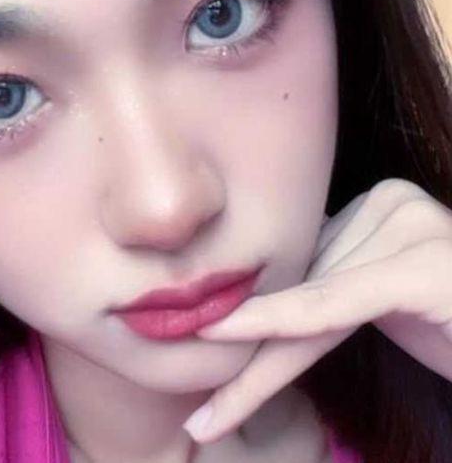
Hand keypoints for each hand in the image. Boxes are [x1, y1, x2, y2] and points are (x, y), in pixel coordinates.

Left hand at [182, 178, 451, 443]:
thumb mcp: (388, 303)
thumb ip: (340, 286)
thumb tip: (267, 305)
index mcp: (379, 205)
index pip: (307, 267)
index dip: (252, 317)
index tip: (200, 345)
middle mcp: (392, 202)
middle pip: (304, 284)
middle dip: (253, 350)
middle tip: (204, 415)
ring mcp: (412, 228)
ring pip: (311, 301)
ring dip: (264, 363)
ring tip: (217, 418)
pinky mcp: (422, 266)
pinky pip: (338, 302)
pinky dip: (287, 327)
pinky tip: (232, 340)